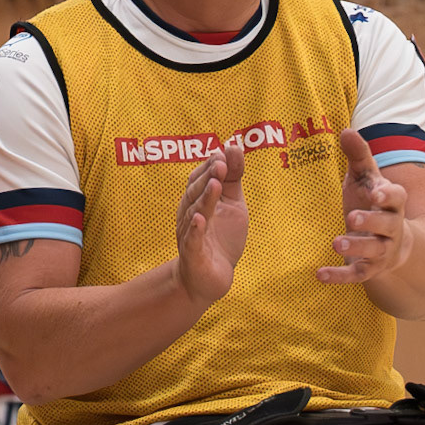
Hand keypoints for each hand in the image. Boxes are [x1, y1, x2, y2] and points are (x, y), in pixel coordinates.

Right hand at [174, 144, 247, 304]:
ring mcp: (190, 235)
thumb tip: (234, 146)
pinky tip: (200, 220)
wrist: (210, 279)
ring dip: (204, 199)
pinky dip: (195, 230)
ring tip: (215, 185)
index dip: (210, 165)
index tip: (223, 152)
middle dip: (208, 178)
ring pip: (195, 214)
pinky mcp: (193, 256)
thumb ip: (233, 177)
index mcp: (198, 201)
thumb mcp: (233, 204)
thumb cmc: (220, 238)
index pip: (200, 178)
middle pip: (195, 193)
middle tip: (221, 163)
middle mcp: (190, 215)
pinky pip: (192, 241)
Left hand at [316, 129, 411, 283]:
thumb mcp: (366, 179)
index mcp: (392, 204)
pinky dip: (340, 276)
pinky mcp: (369, 269)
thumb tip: (346, 130)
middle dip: (371, 222)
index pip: (398, 198)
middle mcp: (391, 229)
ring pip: (374, 252)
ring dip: (356, 248)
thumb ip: (358, 156)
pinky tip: (320, 274)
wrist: (393, 244)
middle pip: (387, 226)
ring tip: (336, 243)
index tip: (376, 192)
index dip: (388, 196)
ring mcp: (382, 251)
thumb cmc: (373, 204)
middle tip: (352, 218)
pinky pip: (357, 275)